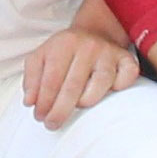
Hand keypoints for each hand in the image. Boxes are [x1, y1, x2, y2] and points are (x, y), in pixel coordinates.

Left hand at [21, 22, 140, 129]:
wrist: (94, 33)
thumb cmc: (64, 52)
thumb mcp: (41, 57)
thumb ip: (31, 79)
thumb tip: (30, 102)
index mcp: (64, 44)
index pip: (52, 79)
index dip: (44, 102)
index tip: (40, 117)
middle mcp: (88, 46)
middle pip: (73, 85)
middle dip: (60, 110)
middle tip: (52, 124)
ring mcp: (109, 53)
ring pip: (100, 84)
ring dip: (86, 102)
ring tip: (77, 108)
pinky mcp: (126, 59)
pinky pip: (126, 77)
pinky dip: (119, 87)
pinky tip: (108, 93)